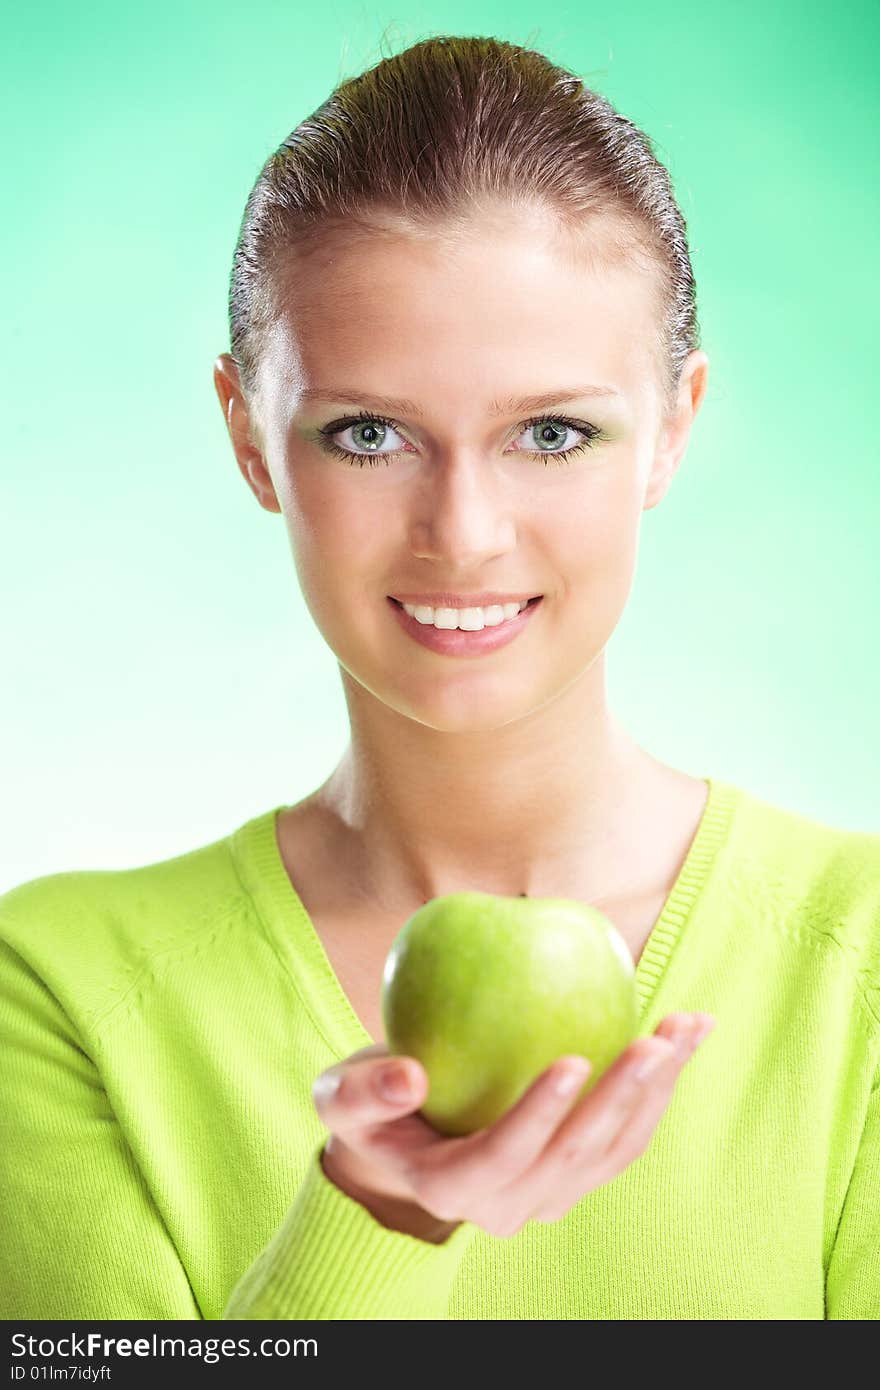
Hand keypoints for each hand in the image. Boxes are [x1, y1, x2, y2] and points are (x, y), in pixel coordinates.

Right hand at [311, 1012, 715, 1240]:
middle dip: (621, 1098)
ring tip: (685, 1029)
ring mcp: (548, 1195)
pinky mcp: (575, 1175)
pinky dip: (659, 1091)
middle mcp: (507, 1204)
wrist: (401, 1142)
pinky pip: (626, 1139)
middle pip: (575, 1155)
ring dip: (657, 1092)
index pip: (503, 1154)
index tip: (571, 1058)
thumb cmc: (368, 1108)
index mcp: (451, 1186)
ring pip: (613, 1151)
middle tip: (655, 1040)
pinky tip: (682, 1038)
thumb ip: (364, 1090)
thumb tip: (406, 1076)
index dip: (539, 1113)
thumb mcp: (341, 1096)